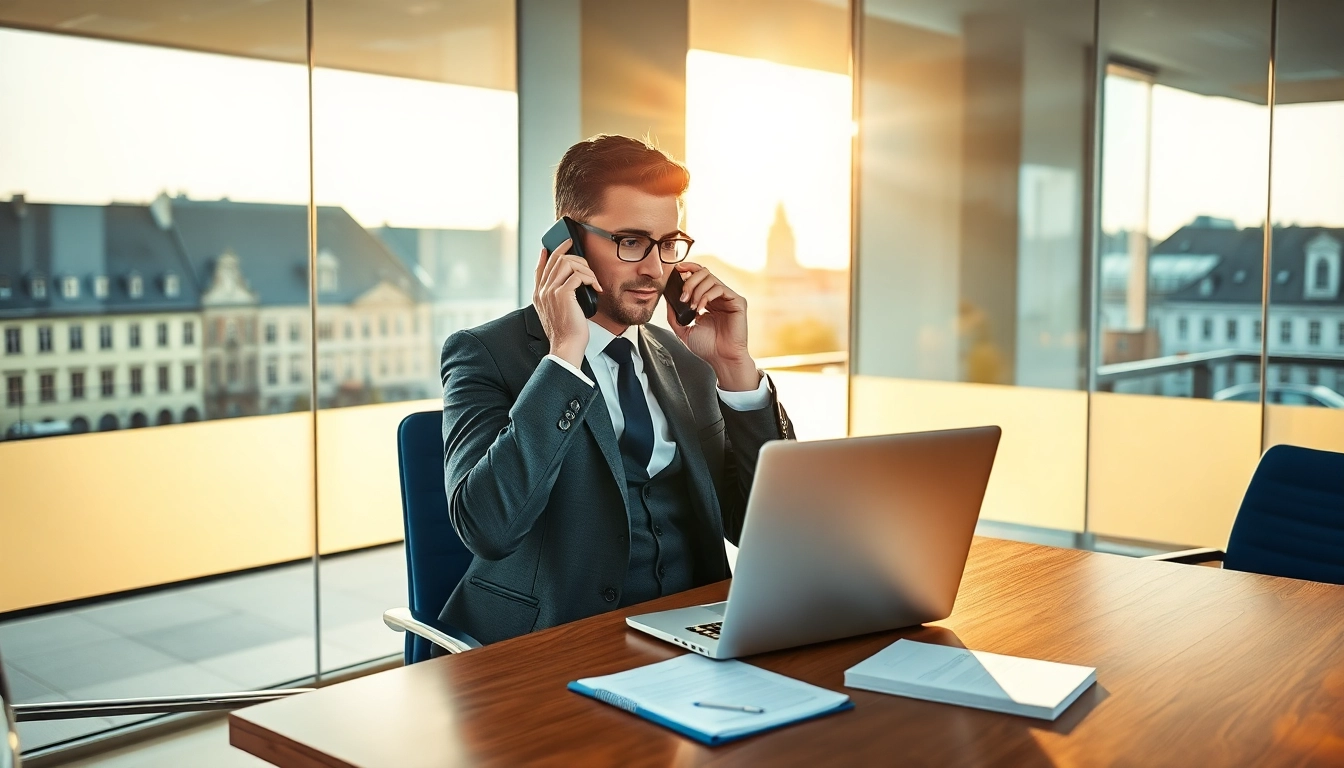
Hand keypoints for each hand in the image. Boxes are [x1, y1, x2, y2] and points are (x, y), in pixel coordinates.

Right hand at [533, 240, 601, 367]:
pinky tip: (596, 287)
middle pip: (556, 259)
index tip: (558, 245)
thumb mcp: (557, 312)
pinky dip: (589, 278)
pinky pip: (577, 275)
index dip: (548, 254)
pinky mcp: (562, 294)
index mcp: (539, 295)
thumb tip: (571, 283)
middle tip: (586, 260)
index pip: (540, 268)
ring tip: (593, 279)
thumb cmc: (566, 332)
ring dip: (584, 267)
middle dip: (574, 254)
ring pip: (567, 263)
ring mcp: (551, 291)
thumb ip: (558, 297)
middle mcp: (542, 291)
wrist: (566, 346)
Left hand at [666, 263, 759, 390]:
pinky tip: (701, 309)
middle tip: (683, 297)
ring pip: (710, 278)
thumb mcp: (683, 330)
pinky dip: (706, 296)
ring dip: (696, 290)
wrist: (721, 359)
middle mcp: (718, 297)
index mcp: (708, 301)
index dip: (688, 269)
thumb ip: (674, 315)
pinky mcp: (738, 302)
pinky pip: (720, 288)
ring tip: (692, 307)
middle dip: (689, 282)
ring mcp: (728, 298)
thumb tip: (667, 298)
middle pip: (704, 273)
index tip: (676, 270)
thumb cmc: (707, 347)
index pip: (699, 276)